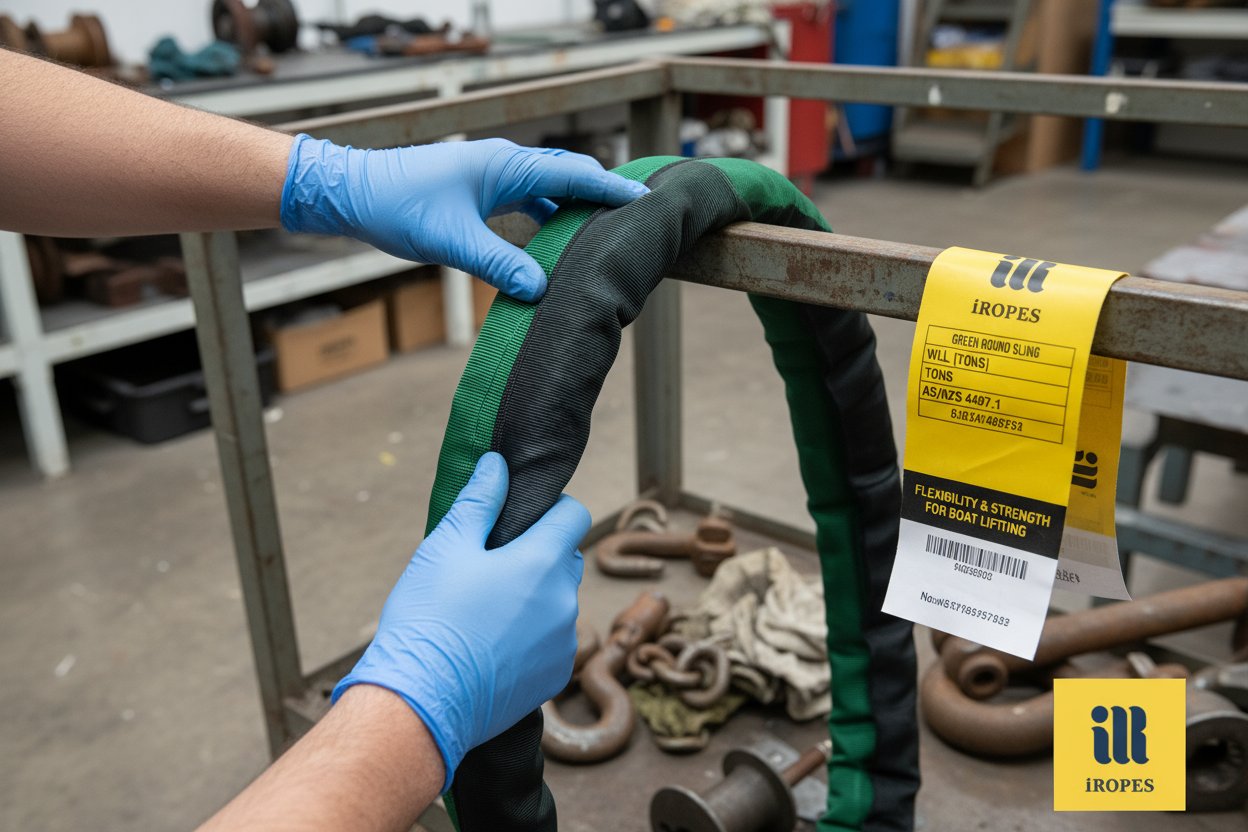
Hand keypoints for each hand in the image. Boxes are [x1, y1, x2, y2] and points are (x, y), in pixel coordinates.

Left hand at [280, 135, 648, 300]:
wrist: (351, 193)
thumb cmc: (397, 207)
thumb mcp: (451, 241)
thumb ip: (497, 264)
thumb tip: (539, 290)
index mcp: (505, 165)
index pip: (572, 175)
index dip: (610, 188)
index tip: (643, 200)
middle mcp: (504, 164)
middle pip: (567, 176)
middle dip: (601, 194)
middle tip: (634, 218)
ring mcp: (492, 176)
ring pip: (548, 190)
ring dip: (574, 210)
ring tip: (603, 236)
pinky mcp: (479, 191)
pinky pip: (527, 201)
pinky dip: (548, 219)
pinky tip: (555, 244)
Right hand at [332, 452, 589, 790]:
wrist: (420, 702)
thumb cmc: (428, 619)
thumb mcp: (445, 547)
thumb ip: (478, 500)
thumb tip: (497, 464)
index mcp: (542, 562)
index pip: (574, 515)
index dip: (552, 509)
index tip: (522, 519)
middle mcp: (564, 601)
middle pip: (567, 559)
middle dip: (540, 554)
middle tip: (494, 565)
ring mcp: (563, 642)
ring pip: (559, 603)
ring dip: (536, 598)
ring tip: (487, 611)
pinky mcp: (554, 676)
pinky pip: (553, 642)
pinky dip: (532, 638)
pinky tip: (492, 645)